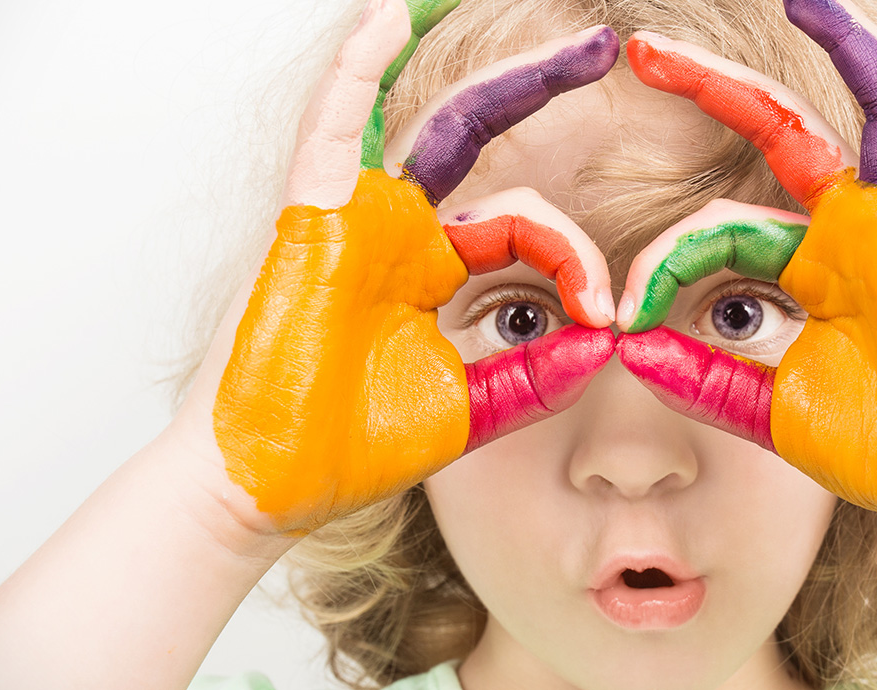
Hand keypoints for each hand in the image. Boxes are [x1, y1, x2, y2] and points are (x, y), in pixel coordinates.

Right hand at [167, 0, 621, 535]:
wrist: (267, 484)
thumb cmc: (346, 451)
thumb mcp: (467, 410)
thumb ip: (533, 378)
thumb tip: (606, 345)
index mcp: (433, 269)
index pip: (526, 226)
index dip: (576, 258)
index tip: (609, 311)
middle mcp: (398, 229)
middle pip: (477, 134)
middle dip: (539, 83)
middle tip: (603, 44)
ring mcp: (356, 216)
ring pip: (425, 120)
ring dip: (478, 67)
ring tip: (509, 9)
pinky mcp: (311, 214)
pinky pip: (335, 125)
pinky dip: (359, 69)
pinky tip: (389, 17)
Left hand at [613, 0, 876, 543]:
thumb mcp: (774, 412)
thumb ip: (708, 381)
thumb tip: (630, 349)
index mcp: (816, 266)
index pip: (719, 230)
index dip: (661, 263)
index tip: (618, 316)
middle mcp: (858, 231)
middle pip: (778, 132)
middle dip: (711, 86)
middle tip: (642, 47)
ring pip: (876, 112)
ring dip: (848, 46)